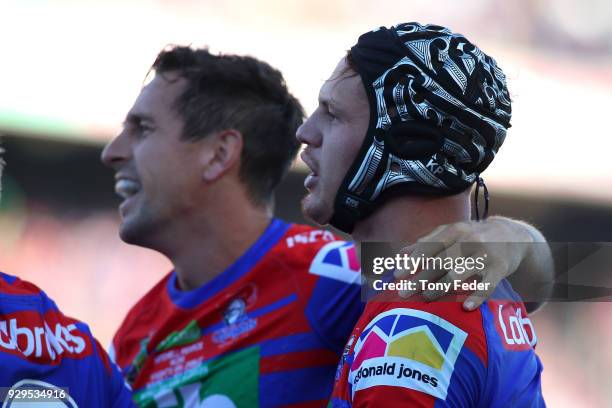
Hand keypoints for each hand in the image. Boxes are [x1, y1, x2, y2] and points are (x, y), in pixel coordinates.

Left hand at [394, 217, 534, 310]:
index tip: (398, 275)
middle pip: (440, 262)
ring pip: (459, 274)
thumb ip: (427, 242)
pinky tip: (465, 307)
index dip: (412, 261)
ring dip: (440, 288)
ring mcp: (485, 255)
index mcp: (455, 231)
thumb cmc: (472, 236)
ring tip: (426, 298)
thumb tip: (401, 254)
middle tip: (404, 292)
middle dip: (420, 279)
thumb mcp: (451, 232)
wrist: (512, 236)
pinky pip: (487, 285)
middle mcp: (469, 241)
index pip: (429, 247)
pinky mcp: (500, 269)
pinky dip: (477, 297)